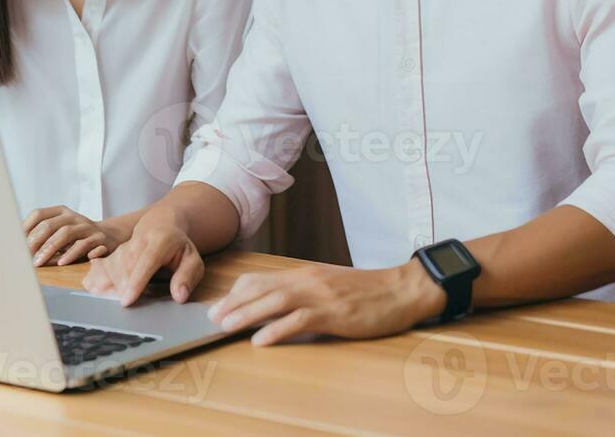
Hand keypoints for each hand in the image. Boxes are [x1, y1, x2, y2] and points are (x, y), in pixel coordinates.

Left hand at [22, 206, 125, 266]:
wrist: (109, 236)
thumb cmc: (77, 238)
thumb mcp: (59, 232)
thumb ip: (42, 236)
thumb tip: (15, 246)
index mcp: (60, 212)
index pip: (38, 214)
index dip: (26, 228)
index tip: (16, 244)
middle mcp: (73, 216)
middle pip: (49, 225)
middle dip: (35, 242)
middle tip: (25, 257)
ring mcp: (86, 226)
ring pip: (66, 233)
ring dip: (50, 248)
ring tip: (39, 262)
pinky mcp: (98, 238)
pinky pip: (84, 244)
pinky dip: (72, 254)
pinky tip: (62, 262)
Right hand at [81, 206, 203, 305]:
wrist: (160, 225)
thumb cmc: (178, 247)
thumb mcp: (192, 259)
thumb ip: (188, 277)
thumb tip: (179, 296)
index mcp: (160, 240)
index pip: (146, 260)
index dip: (136, 281)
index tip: (127, 301)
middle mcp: (138, 240)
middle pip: (124, 265)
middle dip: (121, 288)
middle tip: (128, 308)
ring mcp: (122, 246)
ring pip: (110, 267)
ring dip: (110, 287)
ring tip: (118, 302)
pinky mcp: (111, 253)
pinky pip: (99, 269)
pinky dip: (99, 283)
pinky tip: (103, 295)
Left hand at [207, 260, 445, 345]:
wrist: (402, 290)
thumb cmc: (367, 291)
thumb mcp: (330, 286)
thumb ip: (305, 292)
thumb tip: (277, 307)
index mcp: (306, 274)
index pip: (262, 278)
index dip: (237, 292)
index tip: (220, 305)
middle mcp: (308, 280)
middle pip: (261, 288)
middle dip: (233, 303)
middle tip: (212, 317)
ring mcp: (321, 295)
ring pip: (274, 301)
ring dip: (246, 314)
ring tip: (226, 326)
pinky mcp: (334, 313)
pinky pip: (299, 320)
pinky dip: (277, 329)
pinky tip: (261, 340)